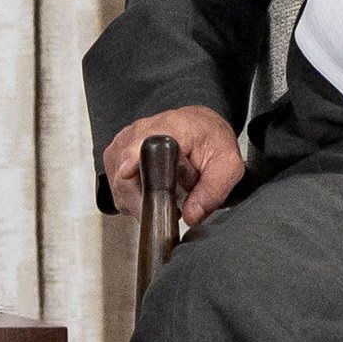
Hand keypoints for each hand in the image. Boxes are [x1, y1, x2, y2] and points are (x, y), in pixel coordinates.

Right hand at [103, 107, 247, 228]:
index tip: (128, 174)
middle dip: (147, 202)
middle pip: (125, 177)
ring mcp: (123, 142)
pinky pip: (116, 186)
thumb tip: (191, 215)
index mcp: (169, 128)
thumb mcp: (228, 165)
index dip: (131, 162)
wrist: (198, 126)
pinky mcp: (114, 154)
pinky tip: (151, 187)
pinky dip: (132, 194)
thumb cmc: (209, 140)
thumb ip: (212, 191)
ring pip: (119, 187)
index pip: (141, 143)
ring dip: (141, 199)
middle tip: (172, 205)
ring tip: (166, 190)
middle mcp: (139, 131)